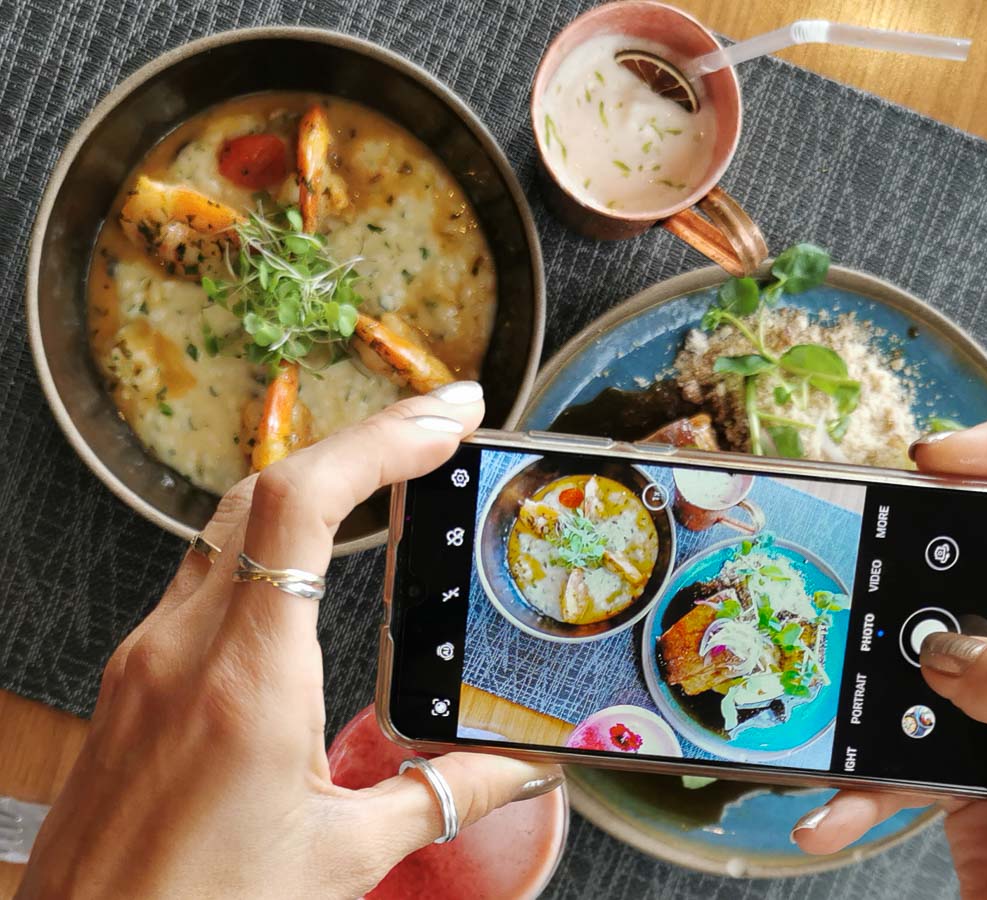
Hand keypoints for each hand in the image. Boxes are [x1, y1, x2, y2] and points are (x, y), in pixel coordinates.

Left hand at [18, 383, 561, 899]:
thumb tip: (518, 768)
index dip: (379, 442)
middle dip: (361, 441)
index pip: (301, 506)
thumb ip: (442, 796)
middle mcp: (184, 649)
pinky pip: (207, 570)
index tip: (446, 420)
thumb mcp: (341, 857)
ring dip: (315, 482)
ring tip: (392, 471)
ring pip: (231, 521)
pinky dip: (271, 537)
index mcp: (246, 683)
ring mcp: (148, 656)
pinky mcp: (135, 675)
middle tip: (440, 429)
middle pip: (265, 490)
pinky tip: (313, 556)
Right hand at [790, 421, 986, 899]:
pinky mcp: (968, 771)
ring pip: (924, 655)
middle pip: (982, 565)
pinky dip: (859, 775)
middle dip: (916, 564)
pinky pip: (898, 747)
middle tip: (861, 567)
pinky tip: (838, 804)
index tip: (938, 457)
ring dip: (871, 677)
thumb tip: (953, 651)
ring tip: (833, 696)